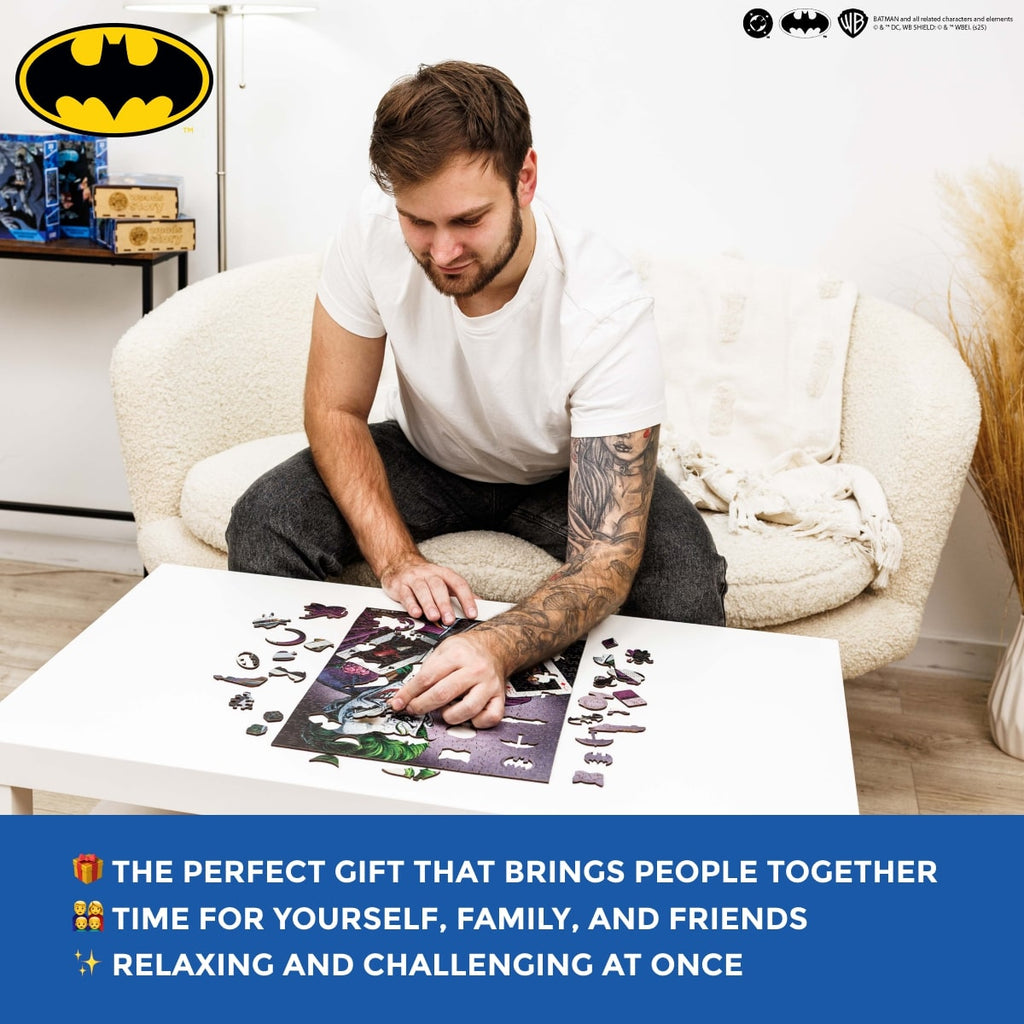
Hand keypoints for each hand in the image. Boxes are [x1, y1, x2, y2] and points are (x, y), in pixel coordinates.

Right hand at [379, 555, 477, 625]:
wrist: (400, 564)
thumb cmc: (426, 578)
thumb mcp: (444, 581)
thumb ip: (460, 593)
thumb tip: (480, 603)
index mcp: (444, 573)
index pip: (458, 584)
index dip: (466, 599)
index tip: (472, 614)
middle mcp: (429, 574)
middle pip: (439, 586)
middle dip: (445, 604)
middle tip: (449, 620)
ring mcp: (414, 578)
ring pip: (422, 589)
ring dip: (429, 604)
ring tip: (434, 617)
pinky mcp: (399, 585)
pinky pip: (406, 594)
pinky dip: (411, 604)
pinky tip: (416, 613)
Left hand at [390, 633, 505, 727]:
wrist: (495, 647)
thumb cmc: (466, 651)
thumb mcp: (444, 649)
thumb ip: (427, 670)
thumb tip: (406, 694)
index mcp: (458, 654)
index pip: (427, 678)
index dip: (409, 693)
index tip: (398, 702)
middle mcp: (475, 669)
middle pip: (443, 694)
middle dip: (422, 706)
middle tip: (414, 709)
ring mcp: (489, 684)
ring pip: (467, 710)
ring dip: (449, 716)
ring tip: (444, 710)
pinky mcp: (500, 697)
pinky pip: (490, 718)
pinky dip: (476, 722)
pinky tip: (467, 716)